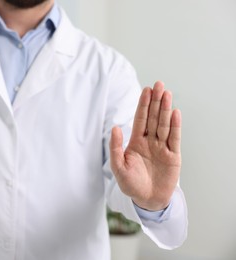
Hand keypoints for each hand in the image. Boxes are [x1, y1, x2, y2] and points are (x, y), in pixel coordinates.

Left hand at [109, 81, 180, 210]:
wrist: (146, 200)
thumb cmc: (130, 184)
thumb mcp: (118, 167)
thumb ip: (116, 147)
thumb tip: (114, 127)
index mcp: (136, 142)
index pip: (140, 119)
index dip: (143, 105)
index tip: (146, 90)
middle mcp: (150, 141)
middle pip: (153, 118)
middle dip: (155, 101)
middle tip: (158, 84)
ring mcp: (162, 147)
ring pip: (164, 124)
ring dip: (165, 109)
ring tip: (167, 93)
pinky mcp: (173, 156)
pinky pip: (174, 138)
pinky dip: (175, 126)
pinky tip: (175, 113)